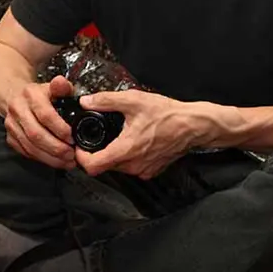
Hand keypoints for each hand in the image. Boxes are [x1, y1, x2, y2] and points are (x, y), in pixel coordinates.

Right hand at [4, 76, 76, 169]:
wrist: (18, 97)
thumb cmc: (42, 95)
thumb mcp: (55, 87)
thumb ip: (62, 87)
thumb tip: (61, 83)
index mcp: (30, 94)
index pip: (44, 114)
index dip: (59, 129)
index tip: (73, 138)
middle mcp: (17, 108)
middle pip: (36, 134)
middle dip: (56, 148)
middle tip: (71, 155)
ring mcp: (11, 125)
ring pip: (30, 146)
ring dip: (50, 157)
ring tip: (67, 161)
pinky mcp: (10, 138)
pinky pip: (26, 152)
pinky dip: (43, 159)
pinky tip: (56, 161)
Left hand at [75, 90, 204, 178]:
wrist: (193, 126)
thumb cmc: (168, 115)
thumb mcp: (133, 101)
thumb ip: (106, 100)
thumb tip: (86, 101)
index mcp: (126, 150)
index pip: (92, 166)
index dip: (80, 157)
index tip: (79, 146)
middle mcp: (133, 165)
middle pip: (103, 166)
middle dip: (95, 153)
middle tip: (94, 137)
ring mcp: (143, 170)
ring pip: (116, 167)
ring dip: (111, 155)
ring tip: (113, 137)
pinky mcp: (151, 170)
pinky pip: (131, 167)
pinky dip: (126, 158)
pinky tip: (131, 142)